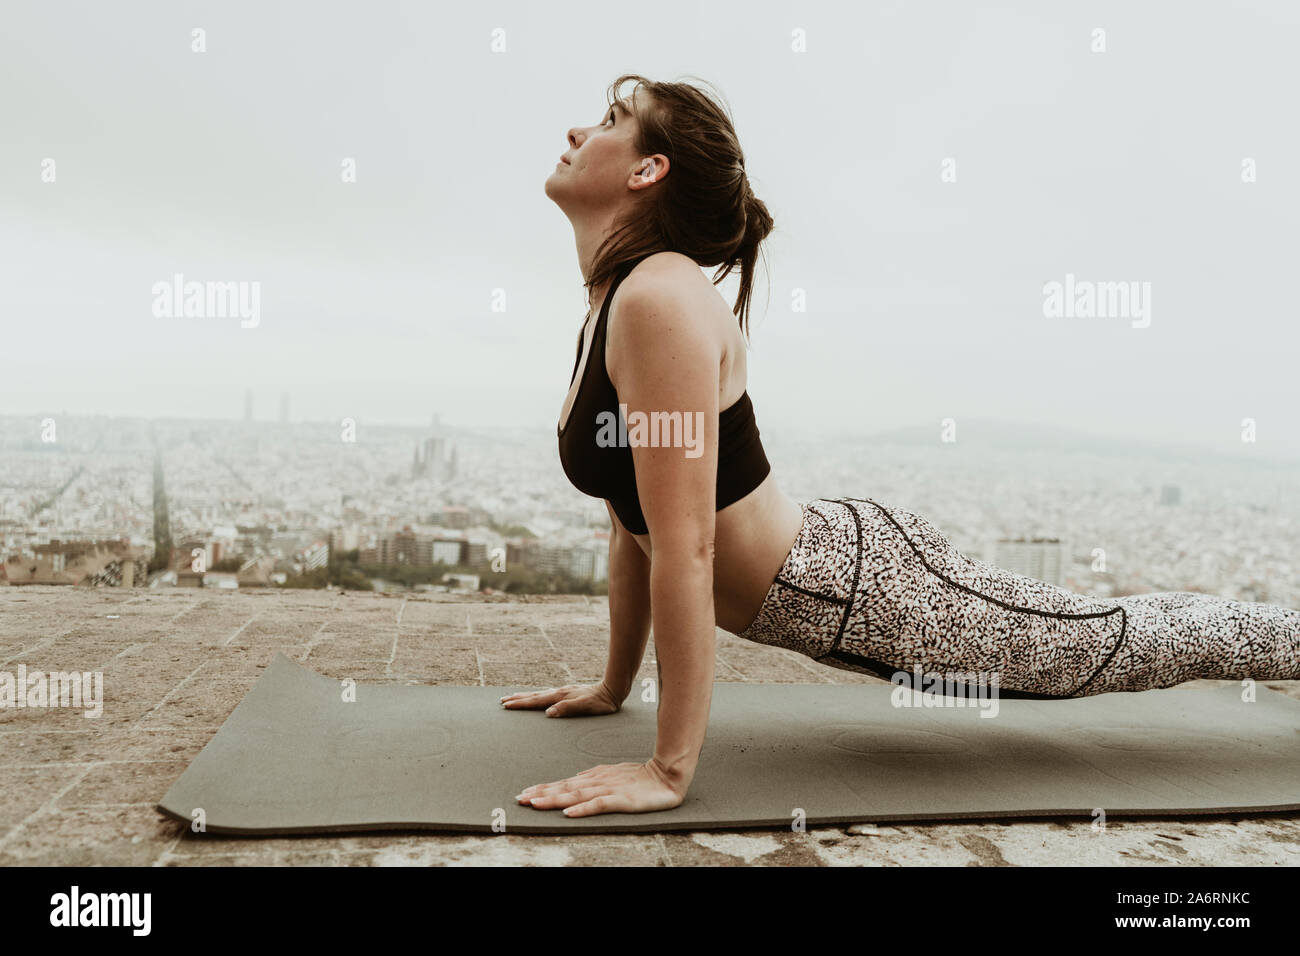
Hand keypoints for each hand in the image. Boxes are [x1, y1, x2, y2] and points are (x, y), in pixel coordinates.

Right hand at [500, 681, 622, 716]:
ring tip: (513, 697)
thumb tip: (548, 713)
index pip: (536, 701)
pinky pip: (546, 695)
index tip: (506, 705)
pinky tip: (537, 697)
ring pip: (539, 694)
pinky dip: (536, 696)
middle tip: (502, 701)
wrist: (612, 690)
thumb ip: (566, 709)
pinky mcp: (567, 693)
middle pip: (533, 696)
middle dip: (517, 699)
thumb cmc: (600, 703)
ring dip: (525, 696)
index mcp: (560, 696)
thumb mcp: (585, 707)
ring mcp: (562, 692)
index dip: (520, 704)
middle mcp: (559, 692)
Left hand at [515, 759, 685, 816]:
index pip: (565, 784)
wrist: (668, 775)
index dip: (544, 788)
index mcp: (595, 777)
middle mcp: (598, 782)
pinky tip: (568, 813)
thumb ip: (593, 779)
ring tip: (535, 803)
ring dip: (554, 800)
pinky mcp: (623, 800)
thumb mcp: (613, 775)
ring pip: (576, 796)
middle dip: (541, 794)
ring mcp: (610, 790)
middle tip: (520, 799)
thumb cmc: (641, 777)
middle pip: (565, 789)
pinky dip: (582, 809)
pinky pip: (599, 805)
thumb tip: (574, 781)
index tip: (525, 793)